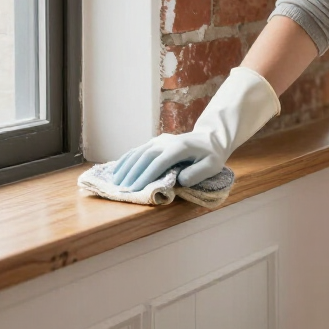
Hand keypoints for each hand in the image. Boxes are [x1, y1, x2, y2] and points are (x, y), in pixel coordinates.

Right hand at [111, 66, 279, 189]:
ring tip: (116, 182)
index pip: (159, 162)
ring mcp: (159, 140)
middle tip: (123, 189)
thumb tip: (179, 180)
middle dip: (133, 174)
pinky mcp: (155, 142)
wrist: (210, 138)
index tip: (136, 189)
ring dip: (126, 167)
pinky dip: (126, 159)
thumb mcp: (212, 165)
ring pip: (138, 152)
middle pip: (145, 157)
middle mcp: (167, 141)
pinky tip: (117, 169)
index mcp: (180, 147)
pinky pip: (138, 150)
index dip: (146, 176)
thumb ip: (197, 173)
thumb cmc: (211, 155)